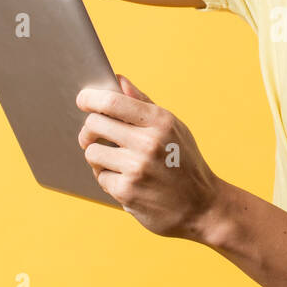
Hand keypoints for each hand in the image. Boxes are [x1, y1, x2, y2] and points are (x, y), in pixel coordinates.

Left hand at [76, 74, 220, 237]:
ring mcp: (137, 168)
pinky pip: (100, 177)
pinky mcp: (127, 191)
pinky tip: (127, 181)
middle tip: (92, 135)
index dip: (90, 98)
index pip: (112, 101)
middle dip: (89, 130)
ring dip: (98, 157)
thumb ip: (144, 103)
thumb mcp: (173, 128)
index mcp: (160, 121)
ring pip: (91, 152)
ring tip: (115, 162)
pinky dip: (109, 179)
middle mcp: (148, 142)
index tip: (83, 100)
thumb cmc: (185, 163)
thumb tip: (118, 79)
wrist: (203, 207)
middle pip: (94, 124)